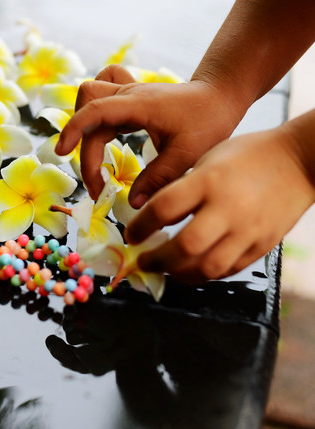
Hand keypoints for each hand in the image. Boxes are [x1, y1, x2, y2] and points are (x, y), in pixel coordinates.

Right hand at [55, 64, 241, 203]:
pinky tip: (104, 131)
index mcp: (139, 104)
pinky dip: (95, 110)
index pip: (95, 110)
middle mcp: (129, 94)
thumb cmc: (208, 122)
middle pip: (88, 106)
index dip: (74, 130)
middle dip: (83, 143)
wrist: (220, 97)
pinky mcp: (130, 98)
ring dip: (84, 122)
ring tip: (94, 156)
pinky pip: (102, 95)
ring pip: (90, 95)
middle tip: (98, 182)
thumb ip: (158, 179)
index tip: (61, 154)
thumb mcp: (187, 156)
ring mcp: (129, 93)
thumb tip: (132, 203)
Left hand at [127, 126, 314, 282]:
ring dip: (178, 274)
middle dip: (155, 260)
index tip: (130, 234)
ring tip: (165, 269)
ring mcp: (247, 231)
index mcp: (210, 180)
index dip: (141, 226)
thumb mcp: (209, 159)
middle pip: (183, 247)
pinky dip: (205, 273)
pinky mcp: (262, 246)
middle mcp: (228, 208)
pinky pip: (228, 270)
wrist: (298, 161)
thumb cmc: (249, 154)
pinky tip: (192, 268)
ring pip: (206, 268)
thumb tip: (155, 216)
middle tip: (141, 260)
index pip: (164, 209)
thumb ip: (184, 187)